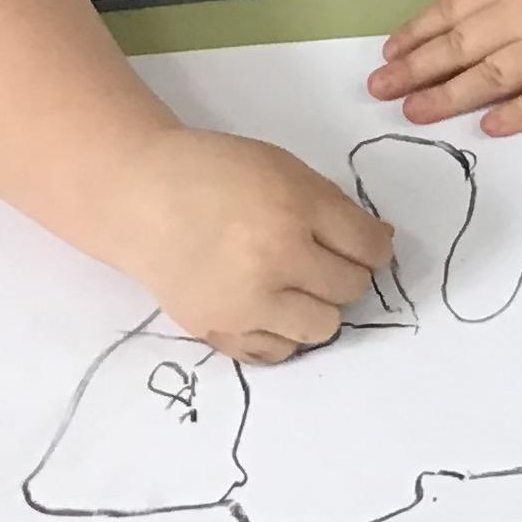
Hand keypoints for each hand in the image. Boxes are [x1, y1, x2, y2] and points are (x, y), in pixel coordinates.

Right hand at [114, 128, 392, 361]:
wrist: (138, 197)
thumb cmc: (216, 174)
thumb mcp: (285, 170)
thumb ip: (337, 209)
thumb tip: (383, 244)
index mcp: (293, 213)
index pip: (368, 249)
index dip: (372, 247)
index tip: (361, 245)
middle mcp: (272, 263)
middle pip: (350, 290)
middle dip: (345, 274)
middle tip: (318, 259)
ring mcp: (242, 304)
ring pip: (322, 328)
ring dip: (318, 308)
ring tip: (294, 286)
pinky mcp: (216, 331)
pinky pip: (276, 352)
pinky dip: (282, 333)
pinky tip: (269, 308)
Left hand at [369, 0, 521, 132]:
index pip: (454, 9)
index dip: (418, 32)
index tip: (388, 52)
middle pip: (461, 46)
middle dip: (416, 69)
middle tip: (379, 91)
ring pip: (492, 74)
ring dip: (450, 95)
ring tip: (414, 113)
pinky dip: (518, 113)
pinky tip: (490, 128)